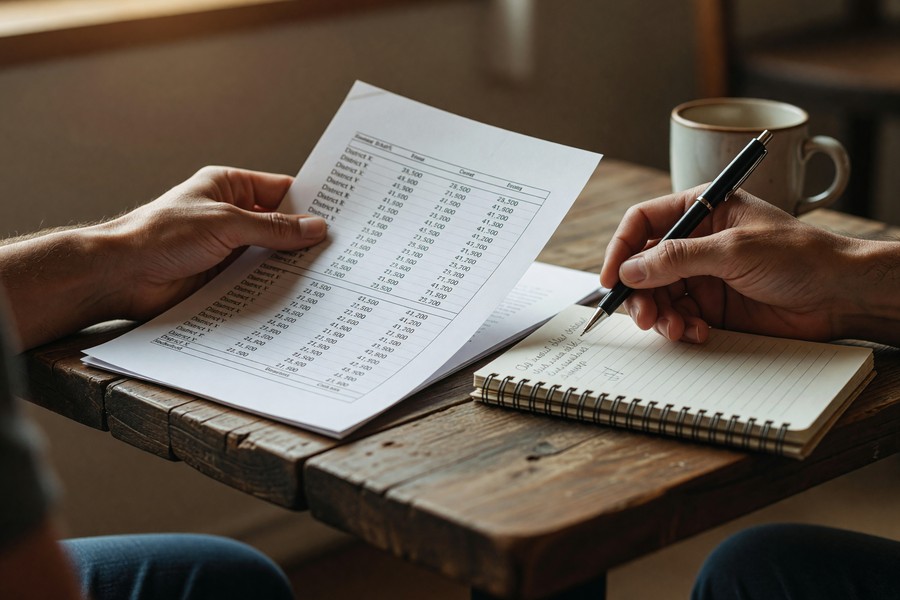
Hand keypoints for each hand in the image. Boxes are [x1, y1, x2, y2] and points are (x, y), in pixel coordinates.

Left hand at [98, 166, 326, 320]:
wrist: (120, 275)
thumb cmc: (160, 235)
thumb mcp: (225, 223)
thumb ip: (272, 228)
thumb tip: (314, 227)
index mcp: (229, 188)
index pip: (280, 190)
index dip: (310, 201)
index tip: (342, 212)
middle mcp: (230, 216)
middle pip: (279, 226)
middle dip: (305, 237)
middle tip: (343, 249)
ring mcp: (227, 249)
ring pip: (270, 256)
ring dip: (291, 266)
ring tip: (329, 274)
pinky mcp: (222, 279)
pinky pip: (256, 281)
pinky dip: (274, 287)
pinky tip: (299, 295)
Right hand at [599, 186, 872, 342]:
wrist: (841, 296)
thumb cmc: (801, 256)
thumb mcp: (733, 250)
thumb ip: (678, 259)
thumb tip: (630, 270)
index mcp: (702, 209)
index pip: (644, 222)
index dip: (621, 248)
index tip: (611, 278)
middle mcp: (696, 241)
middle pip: (644, 265)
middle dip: (641, 292)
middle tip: (644, 316)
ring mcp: (703, 275)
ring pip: (658, 296)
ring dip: (661, 315)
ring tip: (677, 329)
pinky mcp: (712, 306)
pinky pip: (678, 318)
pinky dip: (680, 329)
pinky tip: (697, 334)